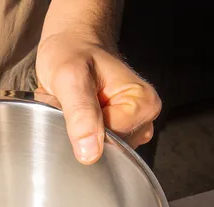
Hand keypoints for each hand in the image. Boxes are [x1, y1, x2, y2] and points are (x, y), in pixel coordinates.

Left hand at [36, 32, 160, 164]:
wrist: (70, 46)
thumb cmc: (73, 53)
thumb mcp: (70, 77)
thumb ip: (81, 114)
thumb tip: (90, 154)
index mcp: (144, 103)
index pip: (114, 141)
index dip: (87, 130)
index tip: (74, 106)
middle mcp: (143, 119)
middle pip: (109, 149)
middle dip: (81, 132)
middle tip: (70, 105)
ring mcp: (130, 129)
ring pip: (99, 151)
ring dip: (77, 134)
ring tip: (73, 108)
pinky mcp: (117, 135)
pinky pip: (94, 149)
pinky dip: (77, 136)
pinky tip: (75, 117)